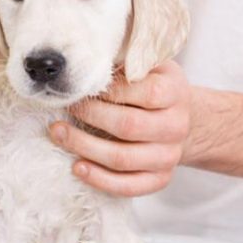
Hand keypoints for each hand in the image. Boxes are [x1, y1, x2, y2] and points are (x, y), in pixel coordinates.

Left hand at [50, 60, 190, 196]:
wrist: (183, 119)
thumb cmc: (156, 87)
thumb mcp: (150, 66)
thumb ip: (128, 60)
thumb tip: (89, 56)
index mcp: (175, 92)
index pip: (144, 93)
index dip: (109, 92)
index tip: (83, 87)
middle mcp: (176, 126)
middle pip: (129, 126)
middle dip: (90, 117)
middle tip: (65, 108)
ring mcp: (169, 156)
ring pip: (123, 159)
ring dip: (85, 148)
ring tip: (59, 135)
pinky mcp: (160, 179)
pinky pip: (129, 186)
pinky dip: (100, 180)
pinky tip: (77, 167)